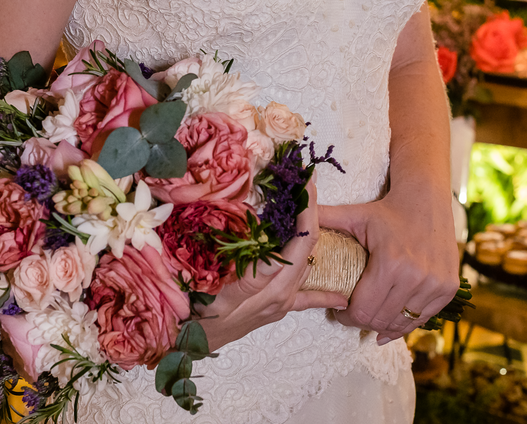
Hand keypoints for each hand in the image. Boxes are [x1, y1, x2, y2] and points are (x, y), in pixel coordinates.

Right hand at [194, 178, 351, 351]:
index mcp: (273, 286)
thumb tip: (279, 258)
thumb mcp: (220, 295)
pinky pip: (305, 299)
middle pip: (309, 248)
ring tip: (309, 206)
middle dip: (312, 214)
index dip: (308, 210)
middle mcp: (282, 294)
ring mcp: (280, 302)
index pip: (303, 242)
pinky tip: (341, 299)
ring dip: (311, 235)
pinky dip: (323, 294)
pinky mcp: (274, 308)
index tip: (309, 182)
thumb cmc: (197, 316)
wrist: (185, 343)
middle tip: (308, 183)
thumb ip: (251, 280)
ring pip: (306, 264)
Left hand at [319, 187, 458, 344]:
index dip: (345, 316)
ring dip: (384, 323)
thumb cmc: (385, 210)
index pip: (362, 310)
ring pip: (402, 323)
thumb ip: (322, 220)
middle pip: (380, 320)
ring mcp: (436, 285)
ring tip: (372, 312)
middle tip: (352, 312)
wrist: (426, 200)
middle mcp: (417, 277)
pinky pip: (423, 318)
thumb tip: (292, 215)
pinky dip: (405, 322)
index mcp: (390, 263)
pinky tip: (392, 319)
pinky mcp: (448, 289)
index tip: (338, 310)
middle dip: (362, 321)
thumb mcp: (353, 215)